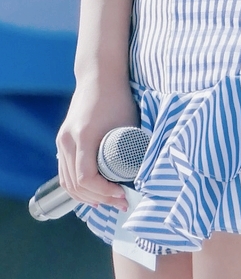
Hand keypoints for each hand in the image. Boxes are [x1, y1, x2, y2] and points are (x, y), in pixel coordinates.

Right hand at [56, 74, 139, 211]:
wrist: (99, 75)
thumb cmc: (118, 97)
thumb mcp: (127, 123)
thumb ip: (130, 148)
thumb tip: (142, 175)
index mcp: (84, 136)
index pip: (86, 178)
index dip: (104, 192)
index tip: (123, 194)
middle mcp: (67, 141)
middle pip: (75, 185)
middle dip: (99, 198)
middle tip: (122, 203)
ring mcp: (62, 141)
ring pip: (67, 182)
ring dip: (86, 197)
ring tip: (109, 202)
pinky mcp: (63, 140)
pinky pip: (64, 172)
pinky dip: (76, 187)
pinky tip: (91, 195)